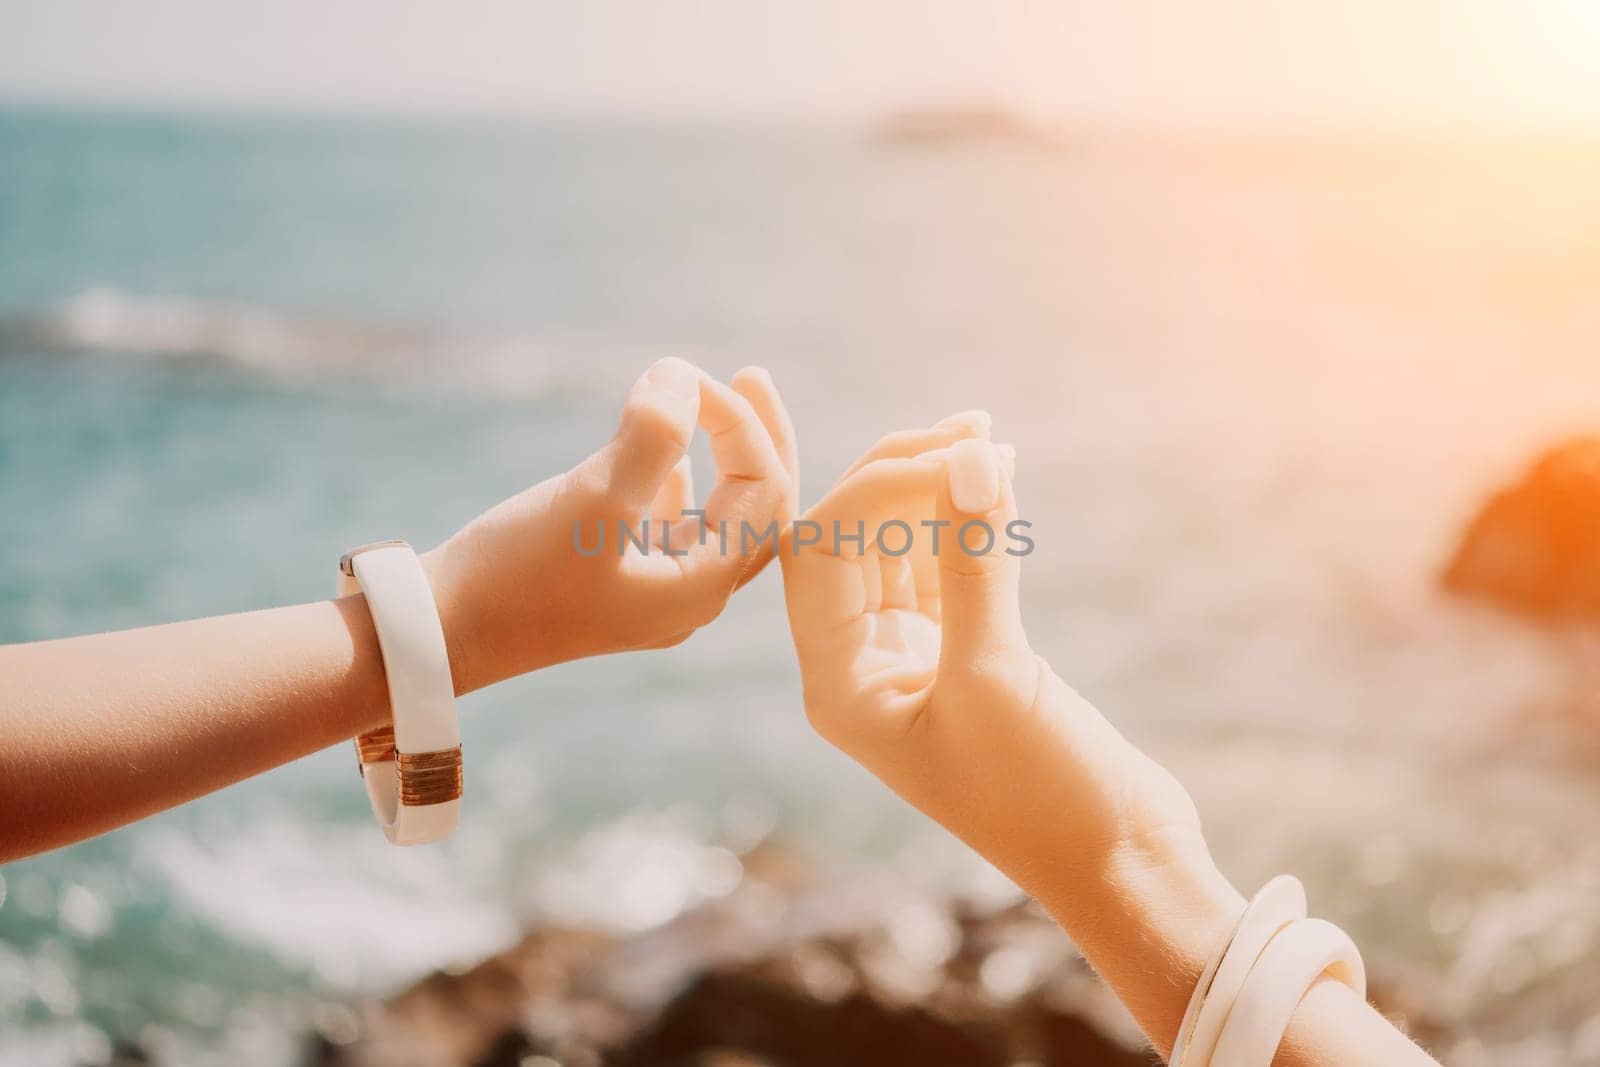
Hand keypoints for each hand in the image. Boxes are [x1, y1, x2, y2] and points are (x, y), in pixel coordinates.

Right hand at [425, 357, 797, 691]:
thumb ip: (651, 433)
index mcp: (702, 585)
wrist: (437, 636)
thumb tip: (682, 375)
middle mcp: (691, 598)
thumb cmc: (515, 574)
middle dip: (761, 439)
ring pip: (721, 519)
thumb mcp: (591, 498)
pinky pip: (676, 532)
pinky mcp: (616, 586)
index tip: (682, 379)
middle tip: (753, 375)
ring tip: (718, 404)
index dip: (737, 422)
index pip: (761, 489)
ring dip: (727, 459)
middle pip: (761, 509)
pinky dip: (683, 487)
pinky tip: (671, 464)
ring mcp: (655, 596)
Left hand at [781, 420, 1199, 879]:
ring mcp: (912, 662)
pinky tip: (999, 482)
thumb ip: (975, 560)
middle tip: (972, 430)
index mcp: (836, 686)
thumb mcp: (998, 674)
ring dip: (935, 491)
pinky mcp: (966, 659)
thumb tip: (972, 452)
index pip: (821, 554)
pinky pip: (948, 570)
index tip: (955, 458)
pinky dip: (970, 524)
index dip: (876, 491)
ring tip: (987, 438)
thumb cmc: (1042, 795)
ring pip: (899, 551)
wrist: (1119, 864)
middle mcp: (860, 670)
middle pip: (850, 542)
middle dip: (900, 476)